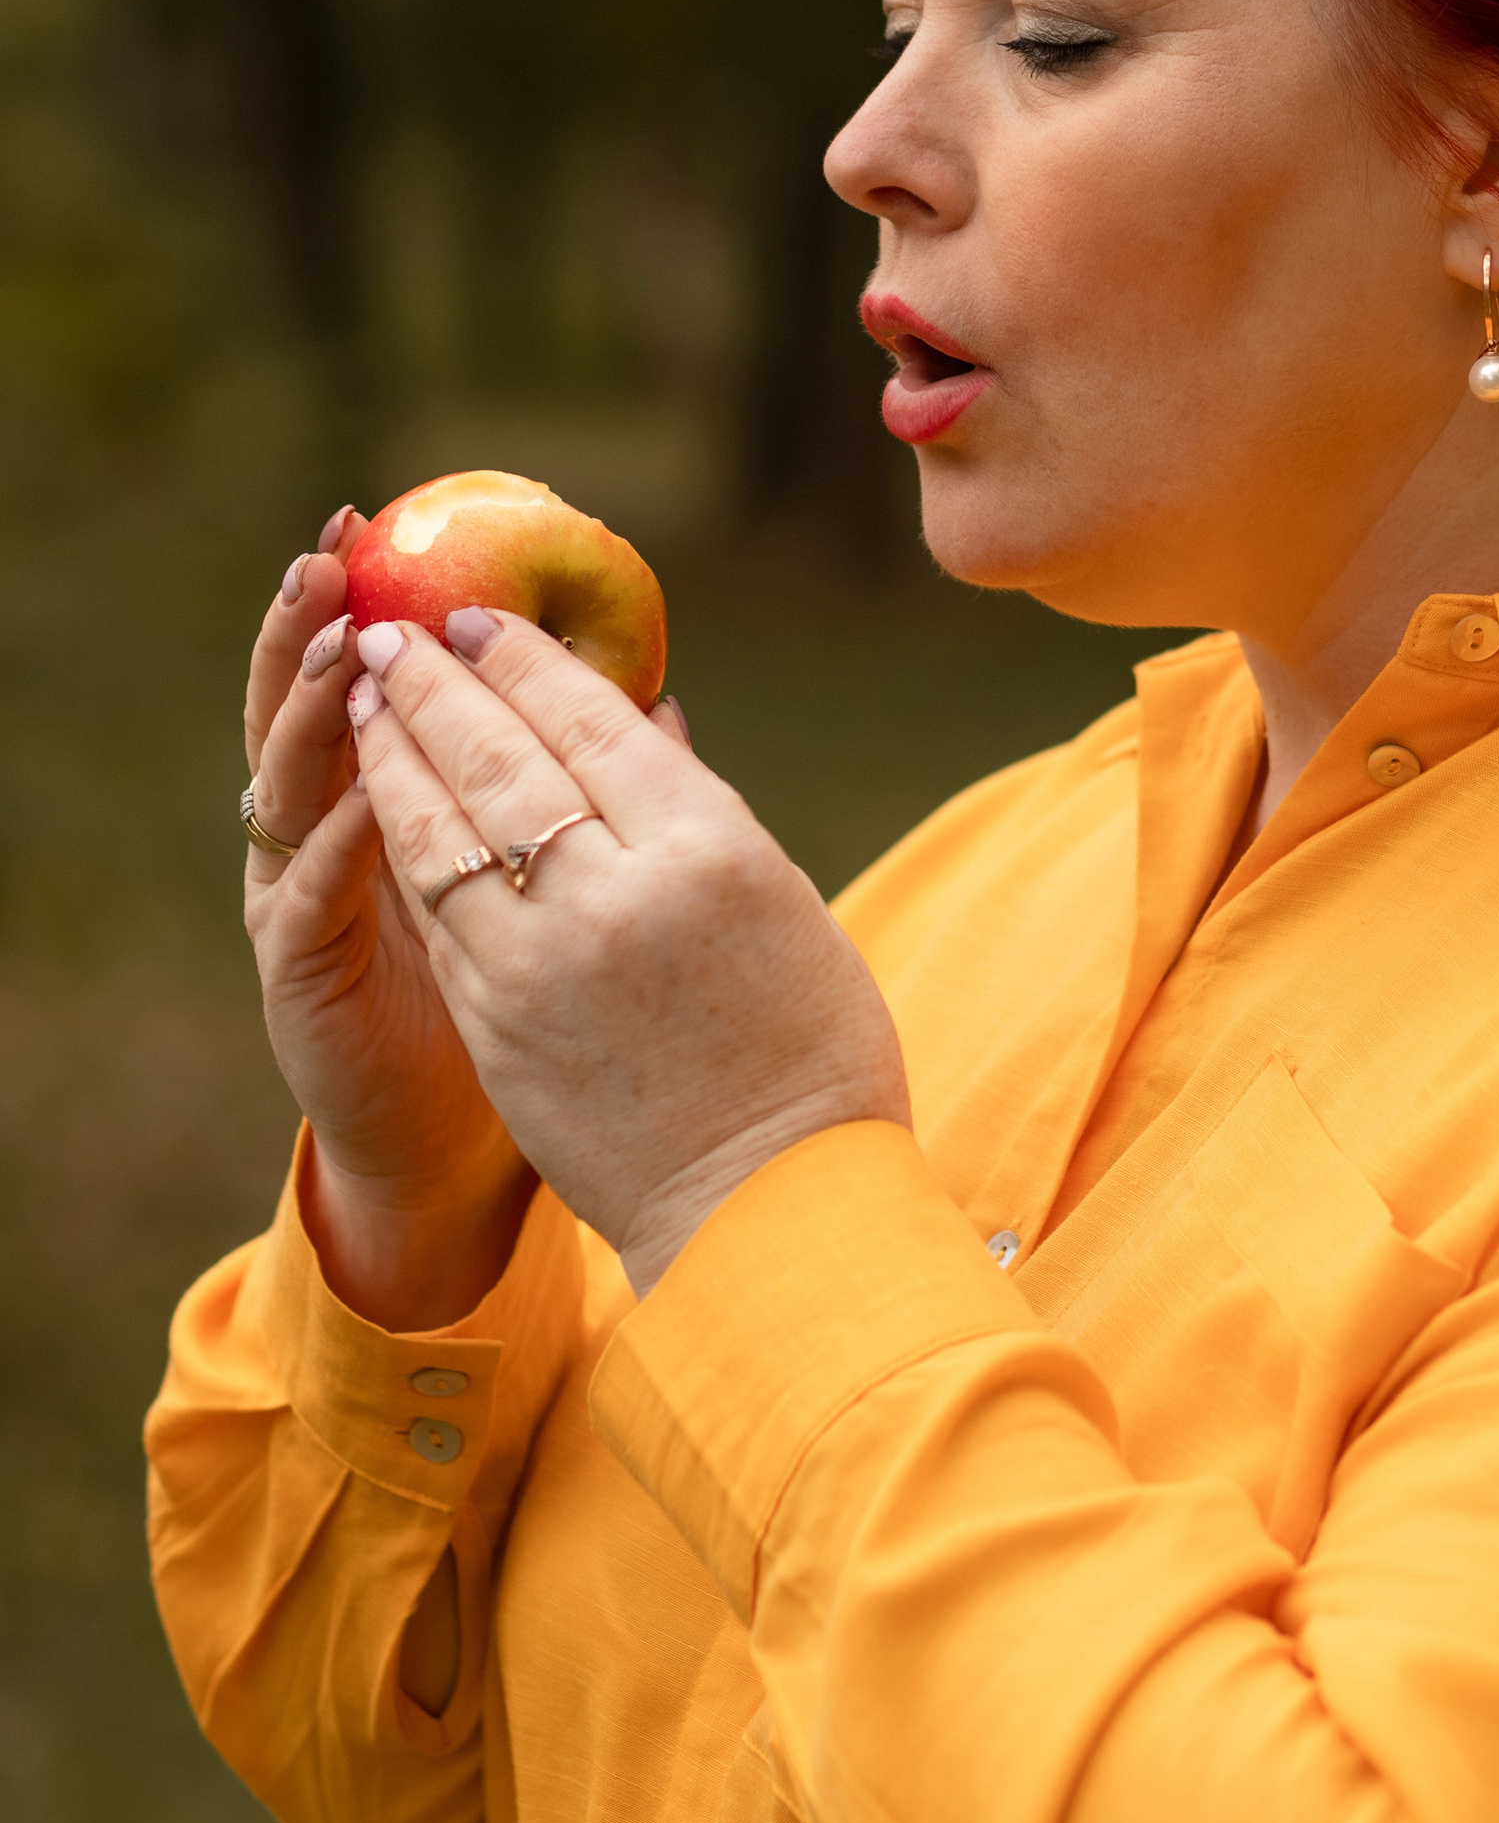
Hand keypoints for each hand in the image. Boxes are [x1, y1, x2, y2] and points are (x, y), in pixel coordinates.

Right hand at [243, 514, 536, 1323]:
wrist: (469, 1149)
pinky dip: (335, 842)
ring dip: (310, 711)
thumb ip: (589, 792)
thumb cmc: (540, 1010)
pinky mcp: (296, 978)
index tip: (378, 521)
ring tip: (342, 643)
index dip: (374, 603)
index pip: (374, 681)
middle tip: (335, 547)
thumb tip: (664, 705)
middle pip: (311, 709)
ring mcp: (306, 904)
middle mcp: (336, 836)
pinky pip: (306, 896)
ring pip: (287, 785)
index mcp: (397, 803)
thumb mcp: (561, 884)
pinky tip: (358, 796)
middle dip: (321, 624)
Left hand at [343, 608, 909, 1293]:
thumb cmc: (806, 1045)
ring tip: (368, 695)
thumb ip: (700, 808)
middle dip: (439, 686)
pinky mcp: (496, 1023)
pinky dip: (407, 843)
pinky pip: (439, 909)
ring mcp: (544, 961)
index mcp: (707, 848)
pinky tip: (385, 804)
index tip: (479, 617)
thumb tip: (648, 716)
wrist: (767, 1204)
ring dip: (397, 752)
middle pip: (503, 757)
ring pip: (445, 827)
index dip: (525, 660)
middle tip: (396, 632)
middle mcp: (617, 890)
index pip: (591, 721)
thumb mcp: (781, 902)